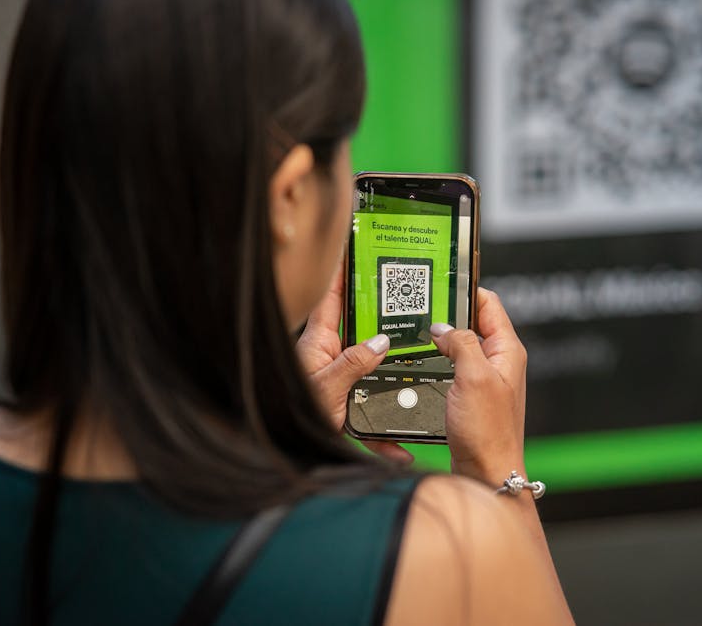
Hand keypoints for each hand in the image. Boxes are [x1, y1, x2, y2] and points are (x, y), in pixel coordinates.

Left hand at [295, 265, 413, 463]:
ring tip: (419, 366)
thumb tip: (381, 341)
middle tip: (408, 298)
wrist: (281, 455)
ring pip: (373, 371)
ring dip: (393, 377)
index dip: (343, 269)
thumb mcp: (325, 389)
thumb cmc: (286, 419)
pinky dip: (386, 435)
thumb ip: (353, 363)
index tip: (356, 246)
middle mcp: (330, 358)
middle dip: (384, 316)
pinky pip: (372, 418)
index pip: (331, 296)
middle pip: (361, 328)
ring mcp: (339, 381)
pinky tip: (400, 451)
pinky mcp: (346, 408)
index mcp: (319, 344)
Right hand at [430, 288, 527, 486]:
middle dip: (448, 312)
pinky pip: (454, 368)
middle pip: (473, 322)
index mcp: (507, 350)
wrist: (487, 474)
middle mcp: (500, 361)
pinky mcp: (472, 396)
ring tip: (417, 330)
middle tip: (421, 304)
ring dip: (442, 338)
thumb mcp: (474, 377)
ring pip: (461, 345)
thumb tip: (443, 328)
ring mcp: (486, 379)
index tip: (442, 279)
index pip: (489, 303)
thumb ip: (461, 344)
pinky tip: (421, 362)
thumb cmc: (488, 432)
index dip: (466, 289)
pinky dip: (439, 360)